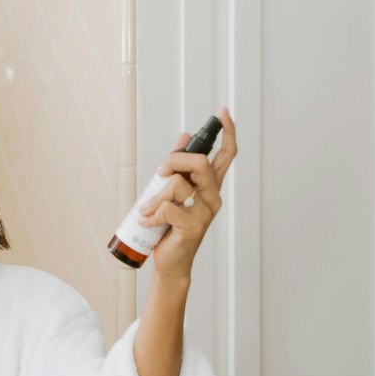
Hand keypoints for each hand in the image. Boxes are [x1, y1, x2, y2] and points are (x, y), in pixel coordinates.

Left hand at [139, 107, 236, 282]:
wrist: (170, 262)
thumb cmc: (172, 227)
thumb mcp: (174, 192)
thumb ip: (179, 166)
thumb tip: (183, 136)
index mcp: (210, 186)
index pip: (226, 155)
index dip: (227, 132)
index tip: (223, 113)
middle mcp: (212, 197)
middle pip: (200, 162)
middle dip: (174, 161)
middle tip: (160, 173)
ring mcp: (205, 213)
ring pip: (177, 185)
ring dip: (155, 196)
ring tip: (147, 209)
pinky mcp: (193, 227)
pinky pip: (168, 208)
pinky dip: (151, 214)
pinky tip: (148, 222)